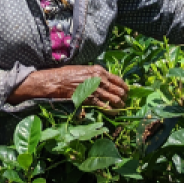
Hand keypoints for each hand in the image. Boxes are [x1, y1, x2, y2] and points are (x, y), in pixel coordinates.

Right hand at [8, 65, 128, 109]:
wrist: (56, 81)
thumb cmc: (67, 74)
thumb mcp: (84, 69)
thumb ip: (95, 74)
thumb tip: (103, 80)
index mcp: (99, 70)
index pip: (118, 79)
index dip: (124, 86)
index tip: (127, 91)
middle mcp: (100, 79)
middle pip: (119, 90)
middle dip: (124, 97)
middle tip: (125, 101)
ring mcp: (96, 90)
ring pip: (115, 98)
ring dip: (120, 104)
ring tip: (122, 108)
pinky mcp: (90, 99)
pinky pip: (105, 106)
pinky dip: (112, 110)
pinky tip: (115, 113)